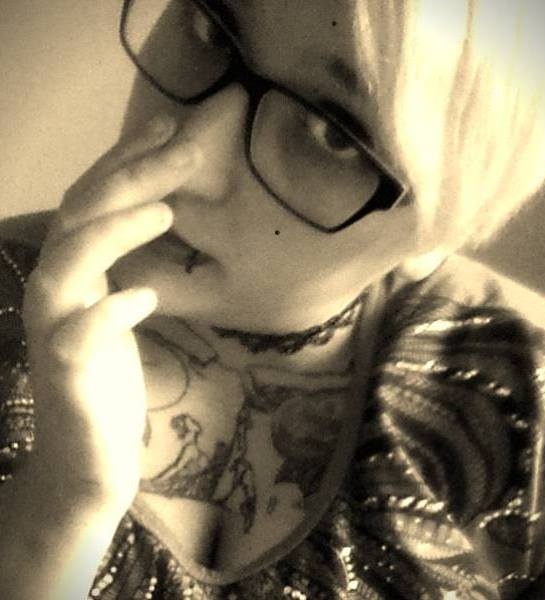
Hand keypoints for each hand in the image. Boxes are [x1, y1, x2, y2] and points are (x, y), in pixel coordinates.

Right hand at [22, 115, 200, 510]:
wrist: (86, 460)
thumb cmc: (106, 383)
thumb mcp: (118, 310)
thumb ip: (123, 264)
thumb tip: (158, 211)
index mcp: (74, 275)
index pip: (93, 202)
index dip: (127, 160)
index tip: (170, 127)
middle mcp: (57, 293)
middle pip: (80, 218)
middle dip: (130, 177)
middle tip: (186, 151)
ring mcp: (55, 333)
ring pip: (67, 267)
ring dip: (114, 232)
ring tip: (166, 212)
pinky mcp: (66, 377)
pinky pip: (78, 338)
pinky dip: (109, 312)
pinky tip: (147, 297)